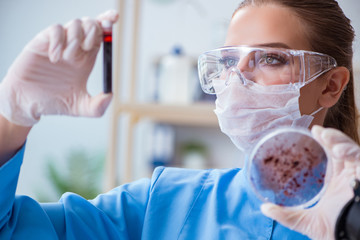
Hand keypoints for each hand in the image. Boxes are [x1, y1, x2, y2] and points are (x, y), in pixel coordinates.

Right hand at [0, 10, 118, 125]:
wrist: (29, 104)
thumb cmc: (55, 103)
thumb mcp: (80, 107)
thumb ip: (97, 107)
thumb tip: (111, 95)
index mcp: (86, 59)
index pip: (101, 36)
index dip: (107, 23)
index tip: (114, 19)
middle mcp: (75, 48)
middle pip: (90, 24)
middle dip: (94, 29)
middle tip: (88, 47)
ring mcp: (59, 44)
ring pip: (75, 24)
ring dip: (76, 39)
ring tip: (67, 59)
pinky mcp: (43, 42)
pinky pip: (55, 30)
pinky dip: (59, 41)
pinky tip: (55, 58)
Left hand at [261, 125, 359, 239]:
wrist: (350, 238)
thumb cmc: (335, 231)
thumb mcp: (307, 222)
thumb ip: (286, 215)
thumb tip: (264, 209)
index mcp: (336, 183)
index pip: (330, 158)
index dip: (322, 144)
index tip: (311, 133)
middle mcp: (347, 177)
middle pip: (340, 150)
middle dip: (329, 138)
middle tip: (316, 130)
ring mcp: (356, 175)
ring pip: (350, 150)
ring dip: (338, 140)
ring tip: (324, 135)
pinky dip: (350, 151)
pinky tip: (338, 151)